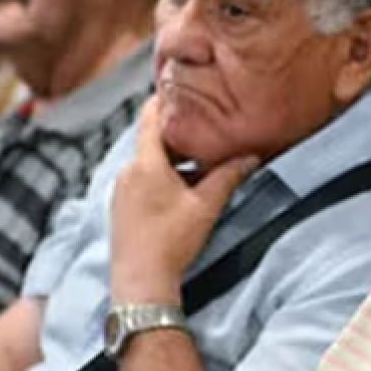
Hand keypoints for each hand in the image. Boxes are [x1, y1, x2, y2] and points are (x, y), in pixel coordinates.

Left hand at [108, 97, 257, 303]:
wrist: (141, 281)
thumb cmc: (172, 241)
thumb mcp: (206, 206)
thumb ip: (228, 177)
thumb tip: (251, 156)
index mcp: (146, 163)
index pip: (150, 117)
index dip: (164, 100)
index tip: (180, 90)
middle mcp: (127, 172)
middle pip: (151, 141)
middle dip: (176, 135)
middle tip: (202, 128)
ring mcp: (120, 191)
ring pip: (147, 163)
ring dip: (170, 160)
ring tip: (196, 163)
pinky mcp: (120, 208)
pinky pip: (140, 181)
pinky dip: (159, 178)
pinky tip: (178, 192)